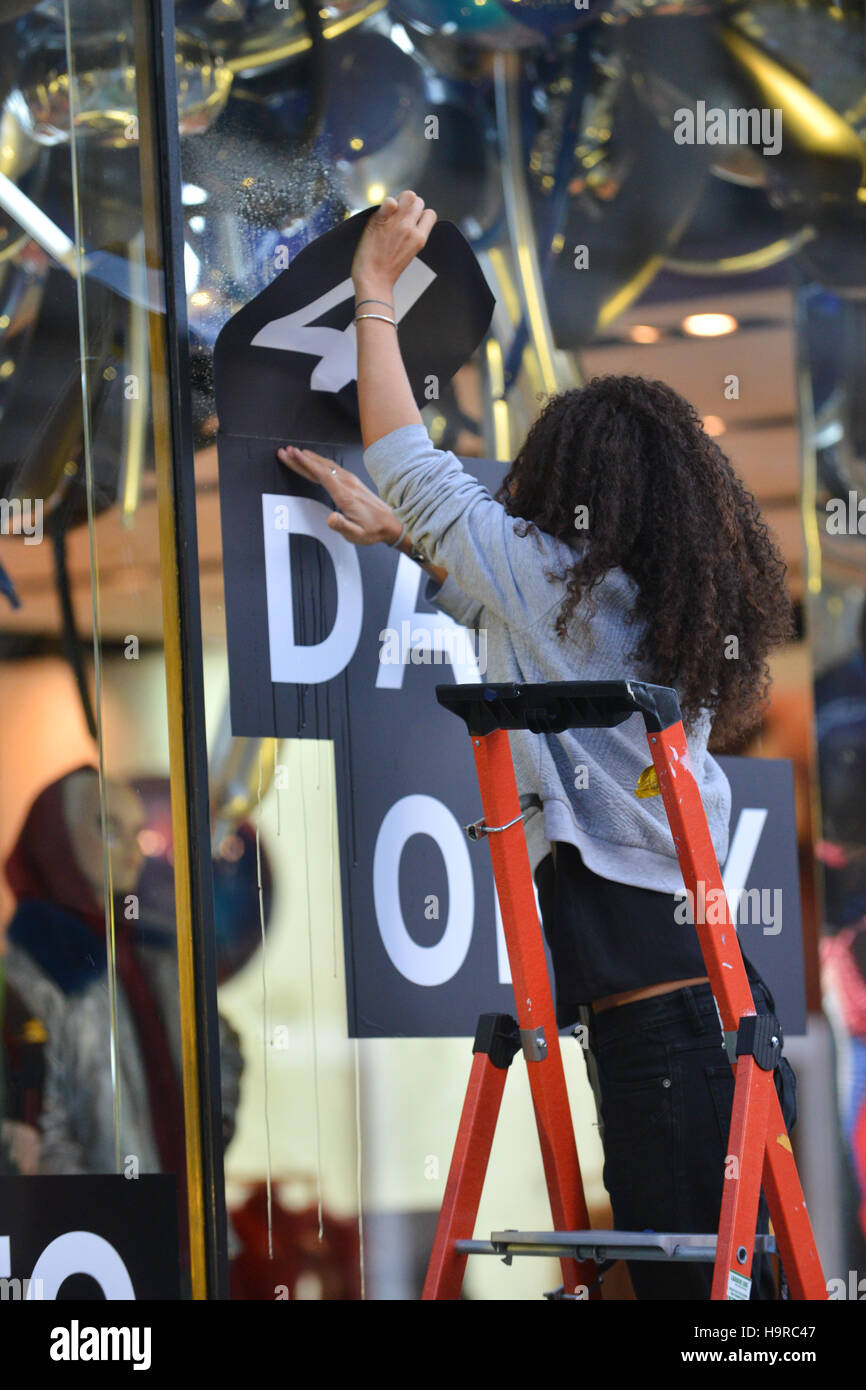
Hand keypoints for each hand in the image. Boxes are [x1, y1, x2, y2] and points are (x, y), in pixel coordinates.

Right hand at [277, 445, 402, 545]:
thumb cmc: (373, 529)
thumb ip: (342, 526)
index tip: (293, 455)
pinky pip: (332, 467)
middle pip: (320, 467)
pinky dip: (319, 462)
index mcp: (346, 495)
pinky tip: (314, 460)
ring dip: (309, 458)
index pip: (322, 475)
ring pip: (326, 465)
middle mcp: (348, 484)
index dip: (306, 464)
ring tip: (295, 453)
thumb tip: (331, 519)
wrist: (392, 523)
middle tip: (285, 451)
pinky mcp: (353, 481)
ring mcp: (351, 481)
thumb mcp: (356, 535)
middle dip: (301, 458)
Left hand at [351, 189, 436, 292]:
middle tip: (399, 216)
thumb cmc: (387, 270)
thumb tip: (412, 221)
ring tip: (392, 211)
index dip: (420, 214)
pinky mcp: (381, 221)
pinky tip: (384, 211)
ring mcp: (396, 223)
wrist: (373, 279)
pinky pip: (390, 201)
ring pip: (408, 196)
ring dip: (400, 199)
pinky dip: (388, 202)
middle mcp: (411, 228)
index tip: (411, 220)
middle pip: (419, 201)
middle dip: (410, 205)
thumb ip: (413, 235)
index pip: (430, 213)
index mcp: (420, 238)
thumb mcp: (410, 253)